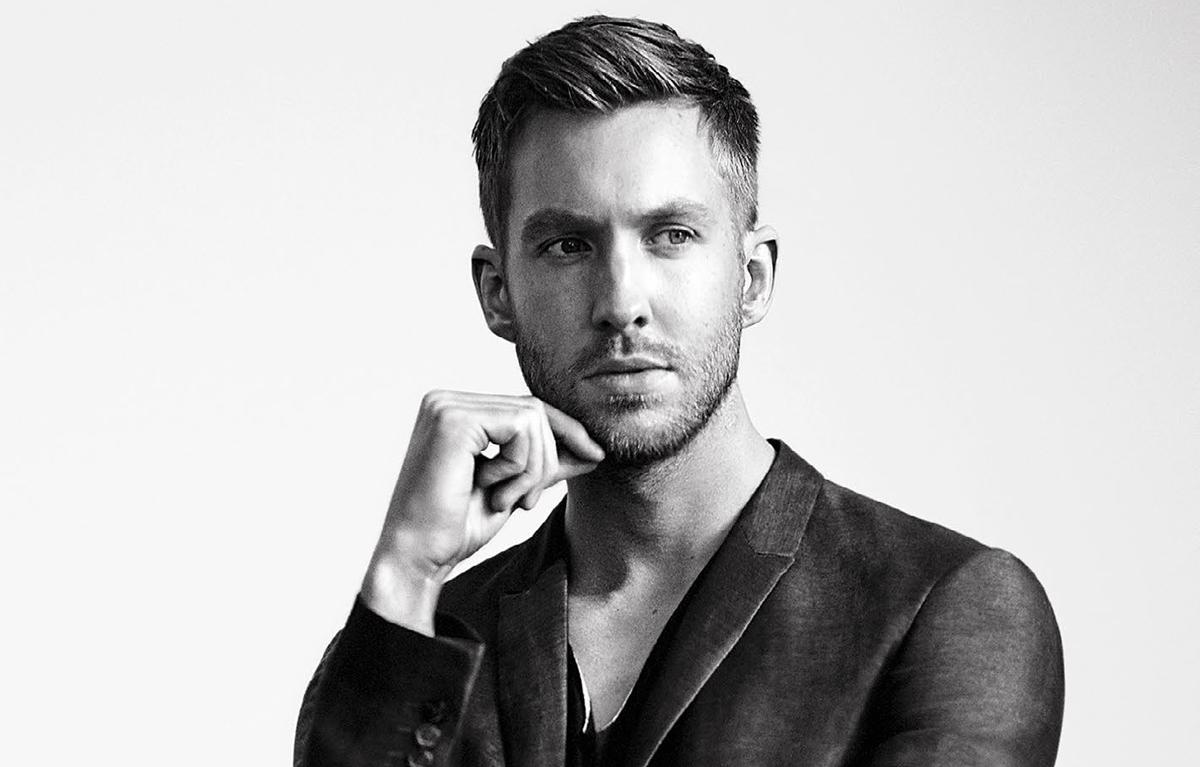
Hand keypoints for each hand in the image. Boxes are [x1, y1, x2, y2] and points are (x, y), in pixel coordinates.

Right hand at [361, 390, 603, 632]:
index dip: (566, 431)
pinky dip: (518, 468)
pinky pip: (520, 429)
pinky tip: (491, 490)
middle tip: (527, 502)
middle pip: (534, 410)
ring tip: (504, 500)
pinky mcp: (452, 420)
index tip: (596, 456)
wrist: (419, 559)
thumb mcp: (514, 488)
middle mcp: (446, 400)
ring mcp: (446, 407)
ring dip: (532, 470)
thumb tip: (593, 450)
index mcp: (456, 411)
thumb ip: (545, 463)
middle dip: (547, 459)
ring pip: (532, 418)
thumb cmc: (457, 527)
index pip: (527, 408)